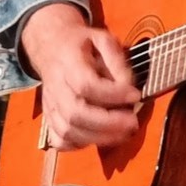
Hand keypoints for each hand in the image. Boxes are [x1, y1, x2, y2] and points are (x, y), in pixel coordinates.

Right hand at [19, 3, 141, 150]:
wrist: (52, 47)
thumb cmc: (82, 45)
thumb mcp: (103, 39)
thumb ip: (117, 61)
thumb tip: (128, 87)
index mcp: (68, 62)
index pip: (86, 85)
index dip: (113, 94)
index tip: (136, 95)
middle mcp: (55, 87)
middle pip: (75, 113)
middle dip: (108, 123)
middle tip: (132, 123)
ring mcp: (50, 105)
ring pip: (68, 131)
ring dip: (99, 138)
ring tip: (124, 133)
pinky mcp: (49, 118)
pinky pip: (61, 140)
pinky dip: (80, 145)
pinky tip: (100, 137)